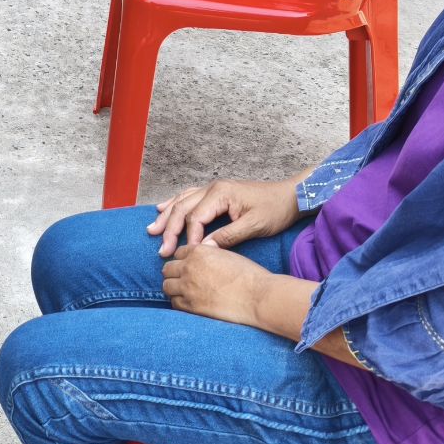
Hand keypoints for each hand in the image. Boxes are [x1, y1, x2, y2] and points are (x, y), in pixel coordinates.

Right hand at [148, 178, 300, 254]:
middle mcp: (213, 188)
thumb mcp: (254, 226)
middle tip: (161, 249)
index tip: (187, 255)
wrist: (291, 195)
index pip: (195, 218)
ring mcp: (213, 189)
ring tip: (152, 230)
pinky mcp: (217, 193)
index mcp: (221, 194)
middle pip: (183, 209)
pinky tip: (164, 208)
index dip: (189, 237)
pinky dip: (175, 204)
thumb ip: (228, 236)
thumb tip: (204, 249)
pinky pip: (189, 197)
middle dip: (170, 229)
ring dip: (167, 216)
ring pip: (182, 201)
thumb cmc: (275, 210)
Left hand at [161, 241, 269, 326]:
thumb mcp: (227, 255)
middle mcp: (189, 267)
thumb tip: (203, 254)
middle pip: (168, 269)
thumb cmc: (250, 275)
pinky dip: (180, 303)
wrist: (258, 296)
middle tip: (184, 281)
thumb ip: (210, 254)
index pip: (178, 253)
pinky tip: (190, 303)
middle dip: (174, 274)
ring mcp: (188, 286)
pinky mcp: (191, 305)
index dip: (184, 261)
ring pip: (167, 286)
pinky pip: (175, 303)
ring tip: (186, 293)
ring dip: (174, 289)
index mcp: (199, 251)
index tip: (188, 268)